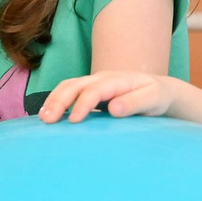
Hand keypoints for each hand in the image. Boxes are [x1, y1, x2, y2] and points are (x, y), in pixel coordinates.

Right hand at [37, 70, 181, 123]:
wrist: (159, 91)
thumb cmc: (157, 97)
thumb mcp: (154, 99)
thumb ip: (135, 103)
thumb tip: (113, 108)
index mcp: (117, 80)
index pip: (94, 91)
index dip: (82, 104)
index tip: (73, 121)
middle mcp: (102, 79)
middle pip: (74, 85)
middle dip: (58, 100)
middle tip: (47, 120)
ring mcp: (94, 84)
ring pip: (68, 87)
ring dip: (53, 100)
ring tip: (42, 118)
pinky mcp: (91, 92)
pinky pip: (70, 93)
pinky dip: (57, 102)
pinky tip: (49, 116)